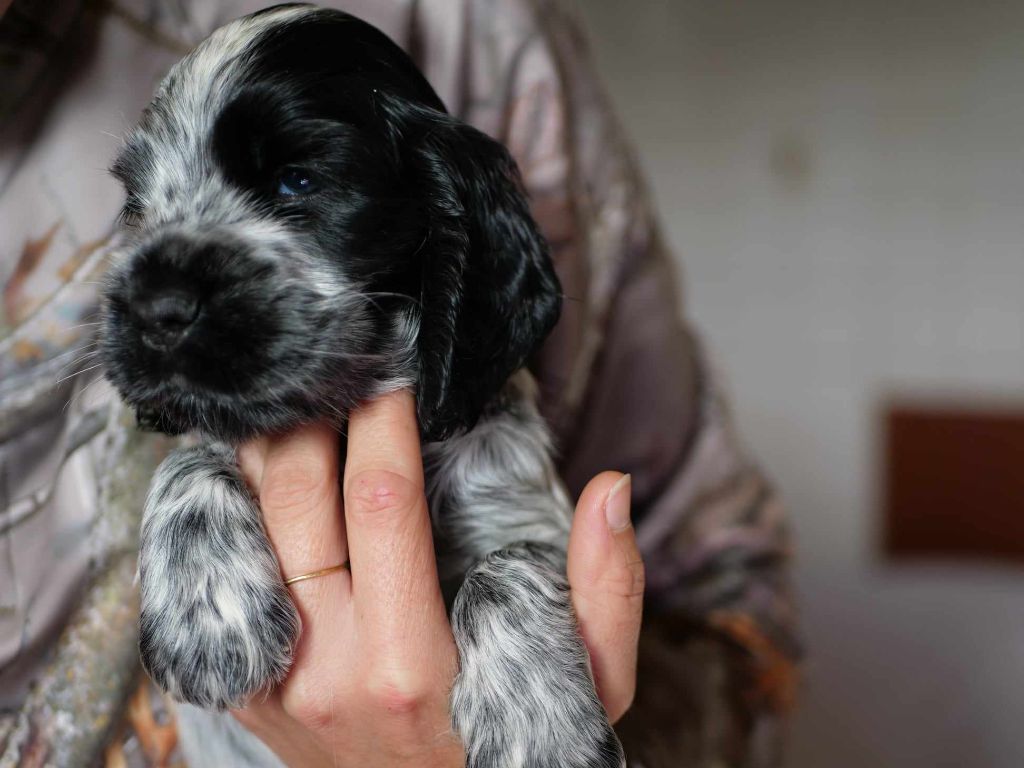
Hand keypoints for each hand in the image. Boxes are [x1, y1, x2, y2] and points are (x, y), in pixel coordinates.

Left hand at [231, 391, 643, 765]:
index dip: (385, 417)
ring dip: (266, 448)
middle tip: (341, 369)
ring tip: (299, 399)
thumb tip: (610, 488)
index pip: (381, 498)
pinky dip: (231, 505)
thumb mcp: (593, 689)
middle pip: (296, 499)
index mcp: (413, 662)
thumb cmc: (513, 751)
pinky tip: (261, 467)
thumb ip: (607, 592)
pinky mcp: (243, 687)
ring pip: (242, 525)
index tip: (398, 372)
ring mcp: (271, 681)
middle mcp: (327, 669)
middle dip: (316, 415)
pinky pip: (212, 573)